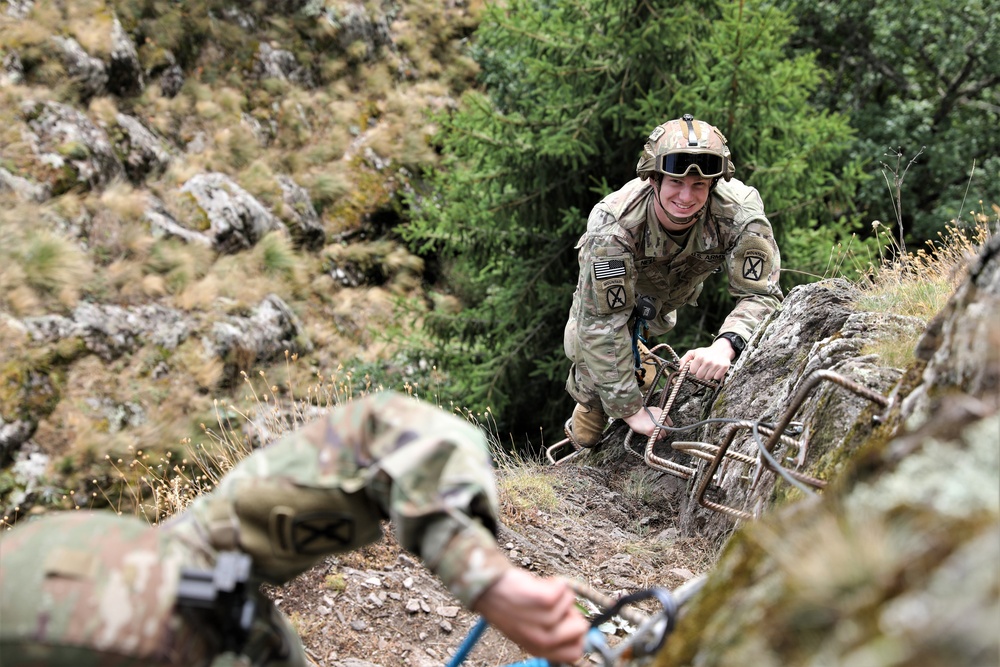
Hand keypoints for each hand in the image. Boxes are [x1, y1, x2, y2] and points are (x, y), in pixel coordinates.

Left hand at [473, 569, 587, 662]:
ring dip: (557, 593)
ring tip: (538, 593)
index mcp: (539, 649)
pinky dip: (554, 582)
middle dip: (571, 612)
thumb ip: (552, 632)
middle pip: (580, 628)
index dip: (576, 635)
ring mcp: (542, 620)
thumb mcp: (528, 629)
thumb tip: (581, 627)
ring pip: (570, 603)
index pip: (575, 653)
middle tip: (552, 605)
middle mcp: (542, 639)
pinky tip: (539, 584)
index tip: (568, 621)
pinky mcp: (542, 600)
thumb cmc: (507, 606)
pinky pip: (563, 589)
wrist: (487, 588)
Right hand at [623, 405, 671, 437]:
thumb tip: (662, 421)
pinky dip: (655, 438)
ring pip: (663, 434)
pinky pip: (658, 437)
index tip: (663, 428)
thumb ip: (660, 415)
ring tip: (654, 434)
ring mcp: (657, 425)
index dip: (666, 427)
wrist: (633, 413)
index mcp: (663, 413)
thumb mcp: (654, 410)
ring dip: (659, 435)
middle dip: (663, 432)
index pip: (670, 424)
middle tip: (658, 432)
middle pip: (668, 430)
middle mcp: (661, 419)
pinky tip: (651, 435)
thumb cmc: (641, 412)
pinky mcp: (652, 431)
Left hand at [679, 338, 735, 380]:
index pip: (692, 371)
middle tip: (703, 368)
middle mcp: (708, 361)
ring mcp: (717, 364)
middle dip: (700, 373)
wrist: (721, 349)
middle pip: (700, 376)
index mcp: (700, 357)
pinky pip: (716, 378)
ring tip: (709, 368)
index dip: (694, 369)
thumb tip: (680, 369)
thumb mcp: (693, 353)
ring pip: (708, 378)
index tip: (697, 366)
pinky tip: (715, 370)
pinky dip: (715, 375)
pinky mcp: (724, 367)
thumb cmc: (705, 352)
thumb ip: (684, 360)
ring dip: (707, 375)